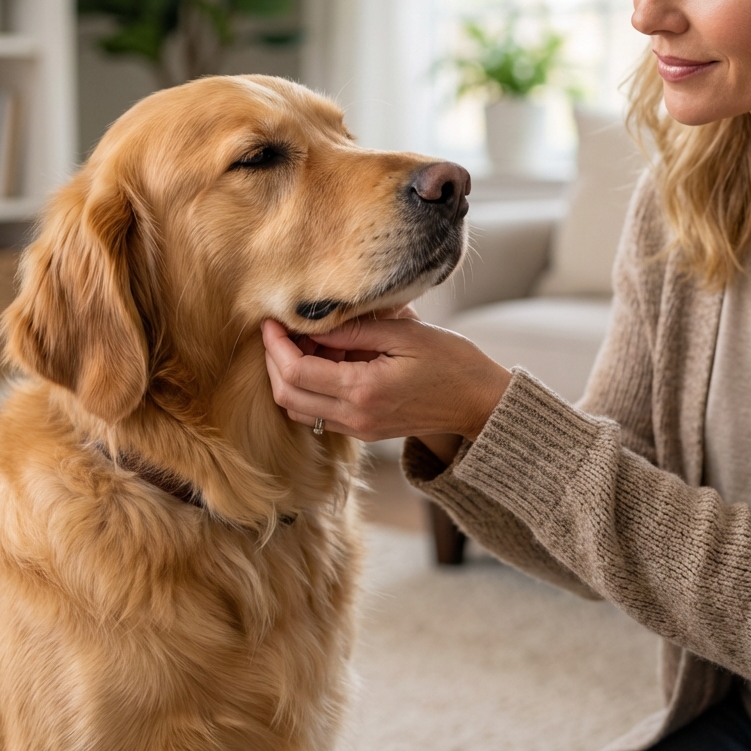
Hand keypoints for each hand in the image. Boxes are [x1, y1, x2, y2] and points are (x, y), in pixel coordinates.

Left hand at [261, 312, 511, 444]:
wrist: (480, 403)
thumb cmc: (451, 361)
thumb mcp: (404, 333)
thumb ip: (354, 331)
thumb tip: (311, 323)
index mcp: (363, 391)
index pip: (296, 372)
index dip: (275, 345)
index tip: (270, 320)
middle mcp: (355, 417)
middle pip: (287, 396)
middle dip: (273, 361)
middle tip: (278, 329)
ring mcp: (359, 429)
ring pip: (298, 410)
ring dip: (289, 377)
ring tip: (304, 342)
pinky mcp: (364, 430)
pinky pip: (318, 413)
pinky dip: (309, 388)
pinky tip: (325, 359)